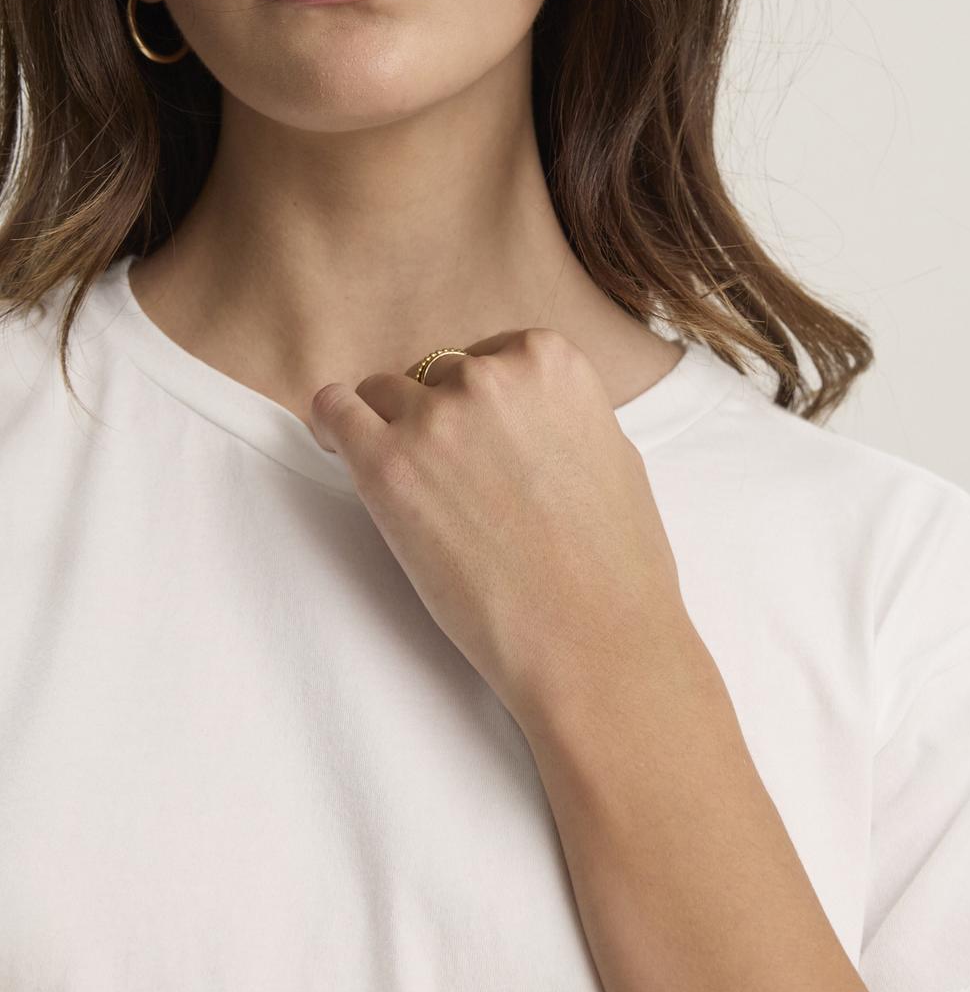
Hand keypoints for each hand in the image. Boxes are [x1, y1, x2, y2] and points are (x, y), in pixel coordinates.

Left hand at [308, 327, 695, 730]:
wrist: (593, 638)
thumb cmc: (615, 563)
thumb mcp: (613, 453)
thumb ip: (559, 414)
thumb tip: (527, 412)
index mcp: (552, 362)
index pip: (491, 353)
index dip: (481, 400)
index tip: (479, 436)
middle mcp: (492, 375)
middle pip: (438, 375)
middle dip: (442, 417)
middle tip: (454, 479)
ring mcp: (437, 418)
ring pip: (384, 393)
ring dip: (391, 429)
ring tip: (407, 480)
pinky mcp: (387, 466)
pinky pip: (333, 409)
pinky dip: (331, 423)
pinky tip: (335, 444)